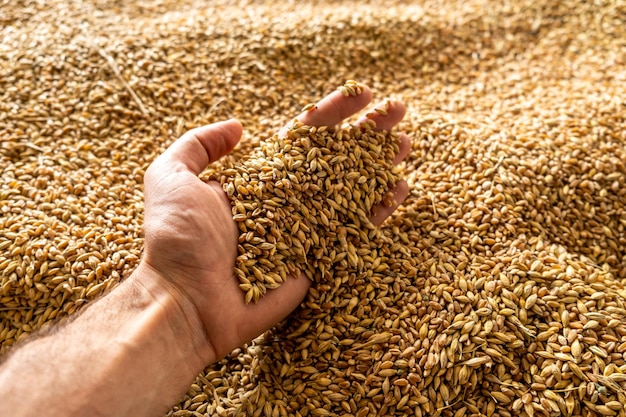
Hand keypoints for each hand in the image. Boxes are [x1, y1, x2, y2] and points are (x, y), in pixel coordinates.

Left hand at [139, 84, 409, 360]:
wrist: (186, 301)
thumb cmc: (176, 240)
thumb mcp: (169, 176)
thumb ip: (198, 145)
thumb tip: (238, 126)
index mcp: (260, 177)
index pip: (304, 136)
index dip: (333, 113)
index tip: (362, 93)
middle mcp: (287, 198)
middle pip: (337, 158)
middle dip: (367, 133)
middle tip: (398, 110)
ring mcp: (306, 228)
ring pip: (352, 190)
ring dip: (380, 165)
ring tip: (406, 144)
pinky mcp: (317, 258)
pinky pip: (354, 230)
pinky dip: (379, 210)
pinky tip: (399, 189)